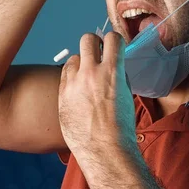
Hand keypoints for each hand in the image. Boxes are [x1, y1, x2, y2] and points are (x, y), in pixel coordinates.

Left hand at [58, 32, 136, 168]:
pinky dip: (72, 76)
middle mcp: (90, 73)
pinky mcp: (61, 94)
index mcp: (111, 72)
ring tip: (88, 76)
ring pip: (74, 57)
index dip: (115, 41)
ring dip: (82, 62)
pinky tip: (78, 88)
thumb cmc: (120, 128)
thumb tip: (114, 67)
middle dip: (95, 43)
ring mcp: (73, 83)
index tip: (115, 47)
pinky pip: (65, 74)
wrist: (103, 150)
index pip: (112, 38)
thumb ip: (118, 76)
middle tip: (98, 54)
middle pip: (88, 39)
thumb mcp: (126, 96)